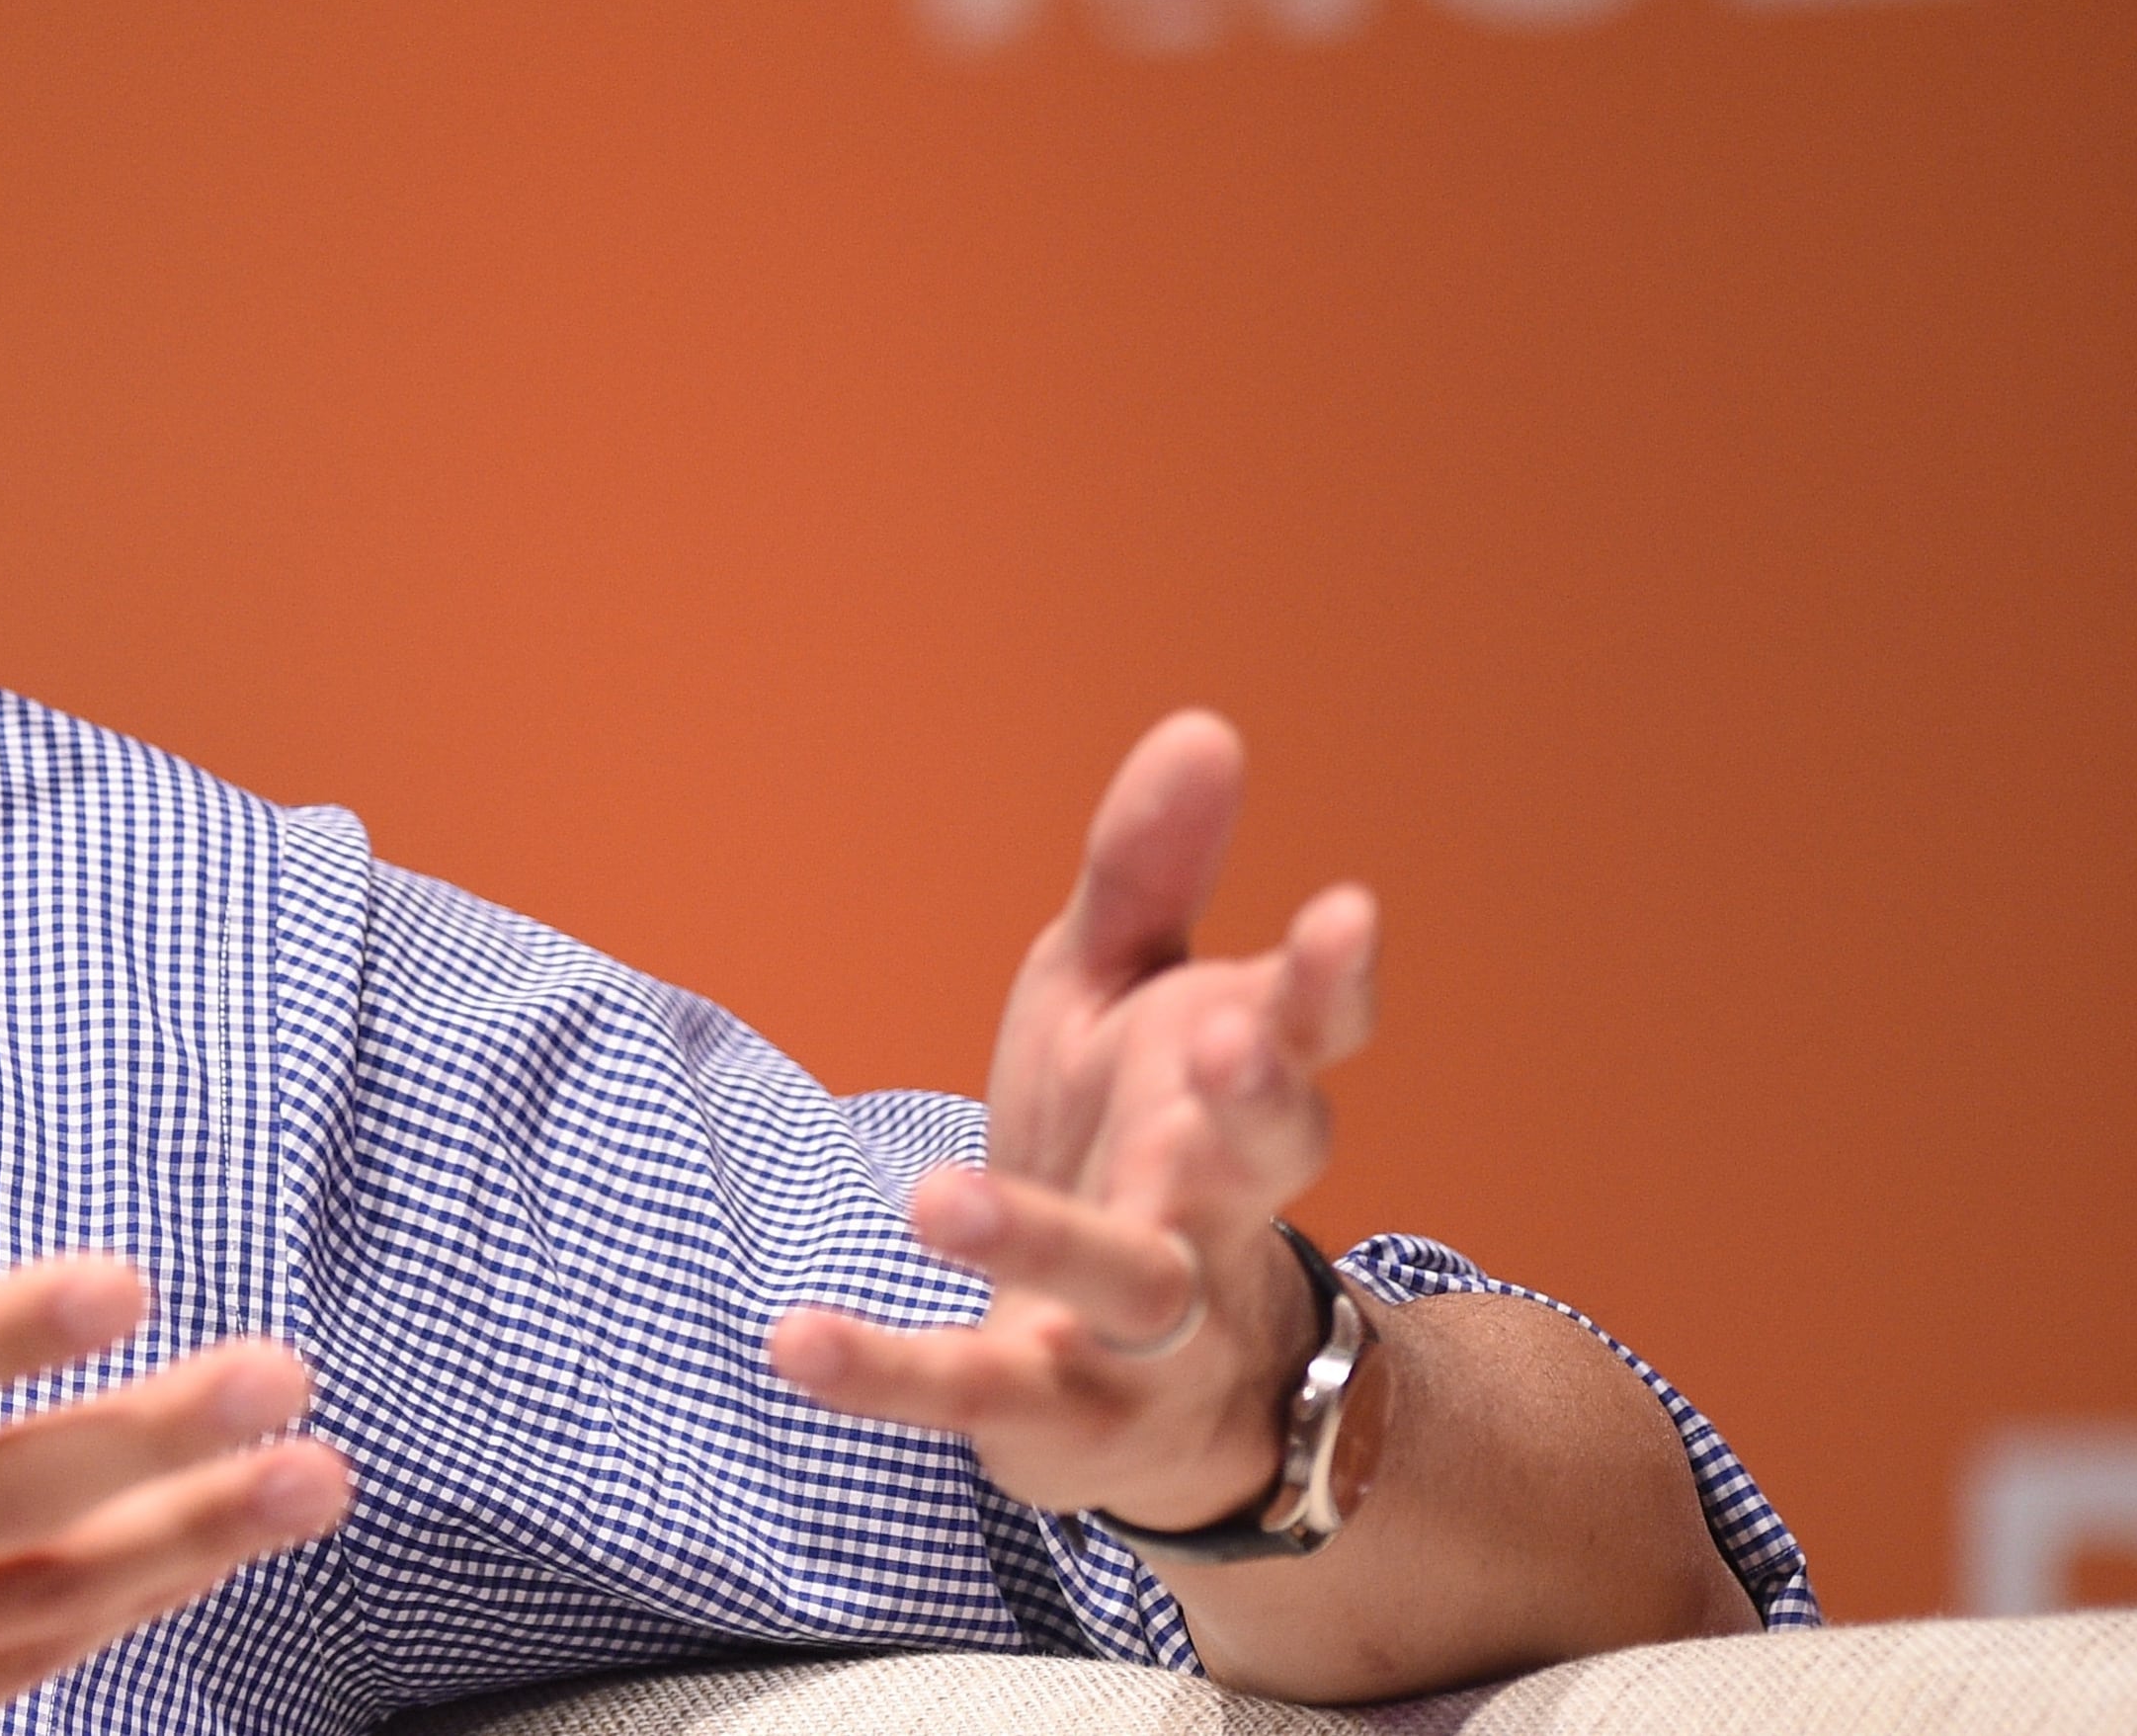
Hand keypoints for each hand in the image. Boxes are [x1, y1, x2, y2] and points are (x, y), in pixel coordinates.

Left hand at [763, 712, 1378, 1533]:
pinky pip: (971, 1389)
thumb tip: (1206, 726)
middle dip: (1250, 1104)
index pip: (1315, 1033)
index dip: (1333, 979)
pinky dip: (883, 1371)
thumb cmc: (1129, 1144)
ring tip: (938, 1196)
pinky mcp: (1055, 1409)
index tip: (1345, 910)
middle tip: (1226, 1036)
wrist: (1150, 1379)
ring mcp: (1147, 1325)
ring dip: (1042, 1239)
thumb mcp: (1123, 997)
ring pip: (1129, 1284)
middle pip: (1261, 1160)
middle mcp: (1215, 1207)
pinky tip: (791, 1337)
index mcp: (1237, 1095)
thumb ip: (1149, 875)